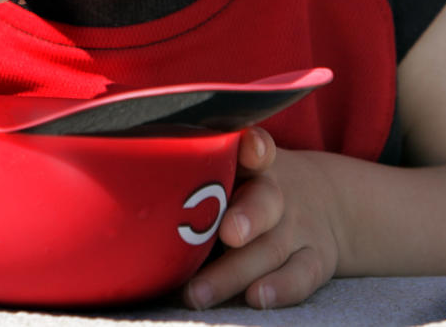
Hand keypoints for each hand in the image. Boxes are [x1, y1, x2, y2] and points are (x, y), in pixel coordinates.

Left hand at [183, 128, 340, 309]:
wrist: (330, 201)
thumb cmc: (253, 186)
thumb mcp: (237, 166)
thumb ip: (193, 171)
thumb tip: (115, 178)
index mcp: (253, 163)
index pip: (256, 146)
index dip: (254, 145)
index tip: (250, 148)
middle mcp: (277, 193)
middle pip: (266, 200)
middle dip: (247, 216)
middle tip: (226, 232)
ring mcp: (298, 227)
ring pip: (271, 247)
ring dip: (236, 272)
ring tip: (200, 293)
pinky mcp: (315, 258)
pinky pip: (302, 273)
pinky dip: (282, 288)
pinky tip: (257, 299)